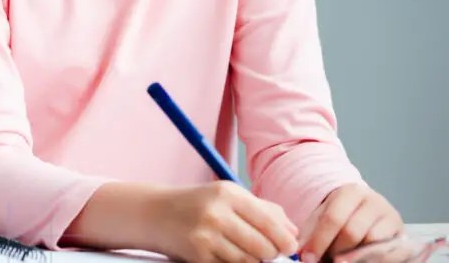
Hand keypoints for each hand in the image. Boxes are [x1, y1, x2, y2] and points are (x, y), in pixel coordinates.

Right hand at [147, 181, 300, 262]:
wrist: (155, 213)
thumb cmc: (198, 204)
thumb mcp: (228, 196)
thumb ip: (263, 209)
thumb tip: (293, 232)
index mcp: (228, 194)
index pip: (269, 223)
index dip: (285, 240)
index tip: (290, 247)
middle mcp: (217, 213)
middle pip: (262, 247)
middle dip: (269, 254)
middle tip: (265, 252)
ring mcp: (205, 236)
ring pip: (247, 262)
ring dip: (250, 261)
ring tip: (241, 250)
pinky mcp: (197, 255)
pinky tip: (224, 253)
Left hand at [298, 183, 403, 262]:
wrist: (368, 212)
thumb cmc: (342, 216)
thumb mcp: (323, 217)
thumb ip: (311, 232)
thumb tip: (299, 251)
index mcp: (351, 192)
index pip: (333, 218)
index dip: (319, 241)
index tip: (307, 258)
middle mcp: (374, 201)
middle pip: (352, 232)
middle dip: (335, 251)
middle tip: (325, 260)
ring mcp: (391, 218)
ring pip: (371, 243)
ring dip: (352, 257)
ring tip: (340, 259)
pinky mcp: (403, 235)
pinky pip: (388, 253)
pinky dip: (371, 260)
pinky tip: (358, 260)